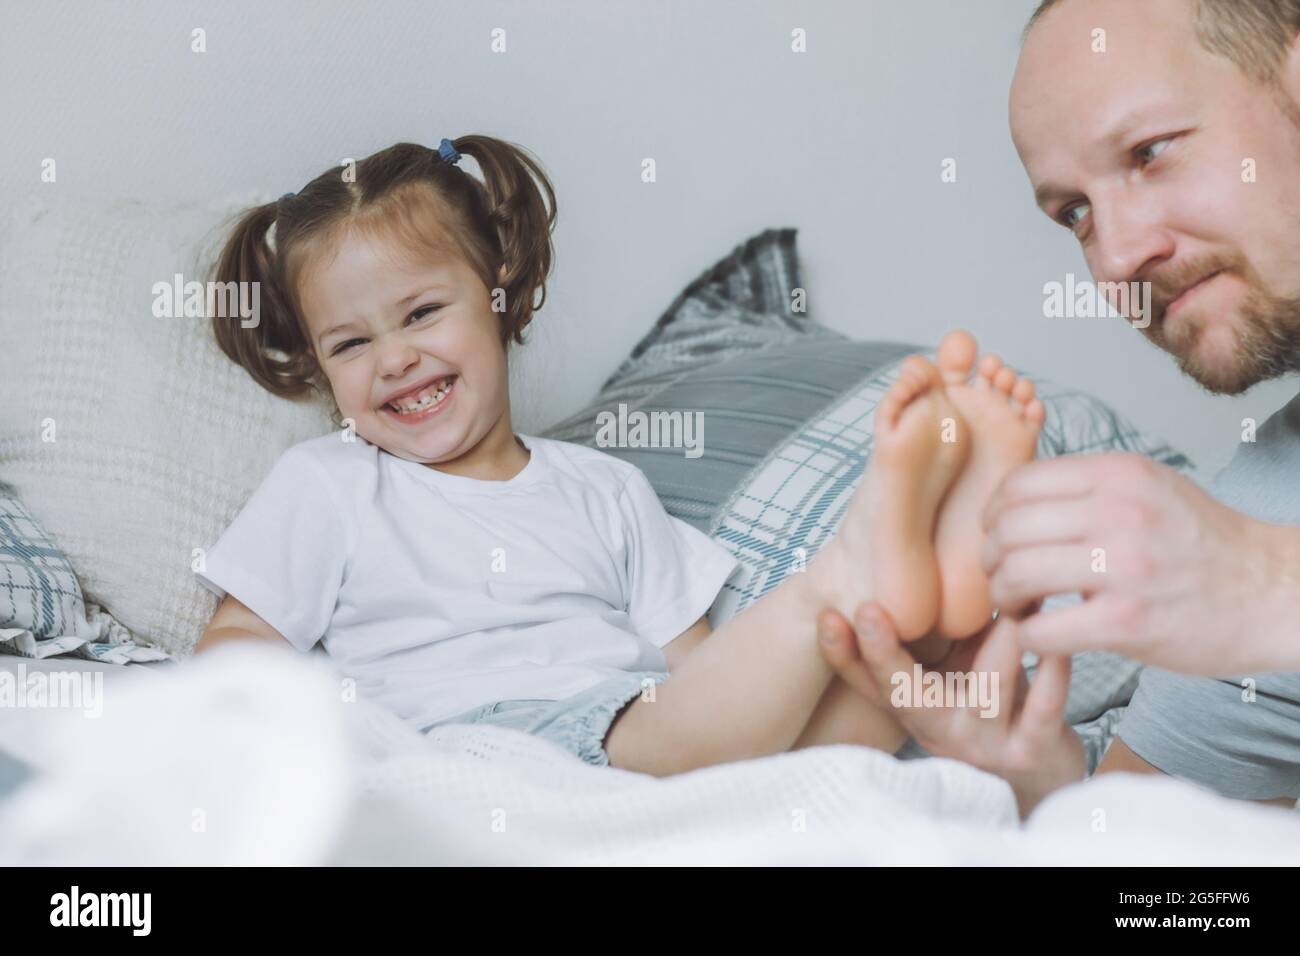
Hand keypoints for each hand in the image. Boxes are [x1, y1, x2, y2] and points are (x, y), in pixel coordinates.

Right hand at [816, 601, 1083, 816]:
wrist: (1041, 769)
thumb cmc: (989, 696)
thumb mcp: (953, 662)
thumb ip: (937, 624)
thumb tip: (924, 544)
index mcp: (911, 704)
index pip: (863, 678)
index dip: (840, 651)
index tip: (825, 615)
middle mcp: (937, 728)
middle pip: (901, 692)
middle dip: (882, 652)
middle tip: (868, 611)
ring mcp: (982, 745)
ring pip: (985, 689)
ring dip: (1002, 640)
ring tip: (1014, 598)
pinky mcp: (1030, 753)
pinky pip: (1040, 709)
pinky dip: (1052, 675)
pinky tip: (1058, 646)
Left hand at [981, 453, 1299, 675]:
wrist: (1271, 592)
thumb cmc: (1200, 543)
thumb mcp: (1147, 489)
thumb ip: (1084, 488)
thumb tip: (1010, 498)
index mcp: (1118, 475)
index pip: (1017, 484)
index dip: (992, 514)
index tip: (996, 537)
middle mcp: (1120, 514)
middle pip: (1008, 530)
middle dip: (989, 558)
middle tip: (1001, 577)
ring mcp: (1124, 568)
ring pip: (1015, 575)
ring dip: (1003, 597)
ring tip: (1018, 605)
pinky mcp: (1128, 623)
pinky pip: (1041, 630)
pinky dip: (1027, 636)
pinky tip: (1040, 635)